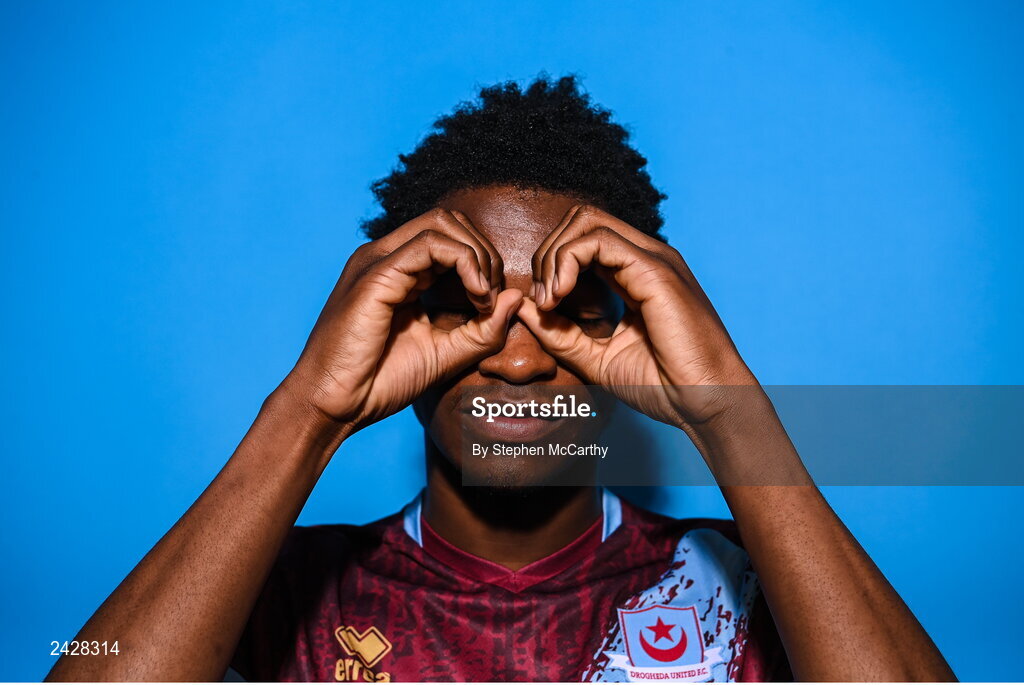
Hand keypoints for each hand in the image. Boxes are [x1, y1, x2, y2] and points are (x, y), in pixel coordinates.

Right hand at [281, 209, 522, 433]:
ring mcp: (379, 260)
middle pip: (450, 220)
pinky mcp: (377, 274)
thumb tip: (516, 296)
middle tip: (491, 298)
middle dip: (484, 252)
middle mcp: (386, 257)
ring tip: (483, 297)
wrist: (334, 405)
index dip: (482, 262)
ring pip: (443, 223)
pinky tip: (475, 295)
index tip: (491, 305)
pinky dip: (464, 263)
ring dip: (477, 255)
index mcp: (399, 271)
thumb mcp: (447, 353)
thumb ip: (483, 328)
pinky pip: (431, 244)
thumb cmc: (381, 382)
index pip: (450, 238)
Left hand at [516, 205, 758, 432]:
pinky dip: (567, 262)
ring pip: (586, 221)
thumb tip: (523, 307)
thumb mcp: (595, 358)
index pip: (583, 238)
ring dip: (554, 256)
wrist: (707, 404)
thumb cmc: (664, 385)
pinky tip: (561, 296)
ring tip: (550, 299)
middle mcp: (646, 257)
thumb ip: (559, 333)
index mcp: (635, 273)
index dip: (552, 263)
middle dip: (548, 253)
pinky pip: (598, 241)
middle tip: (543, 299)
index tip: (543, 306)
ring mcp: (653, 259)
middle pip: (580, 219)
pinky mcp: (655, 271)